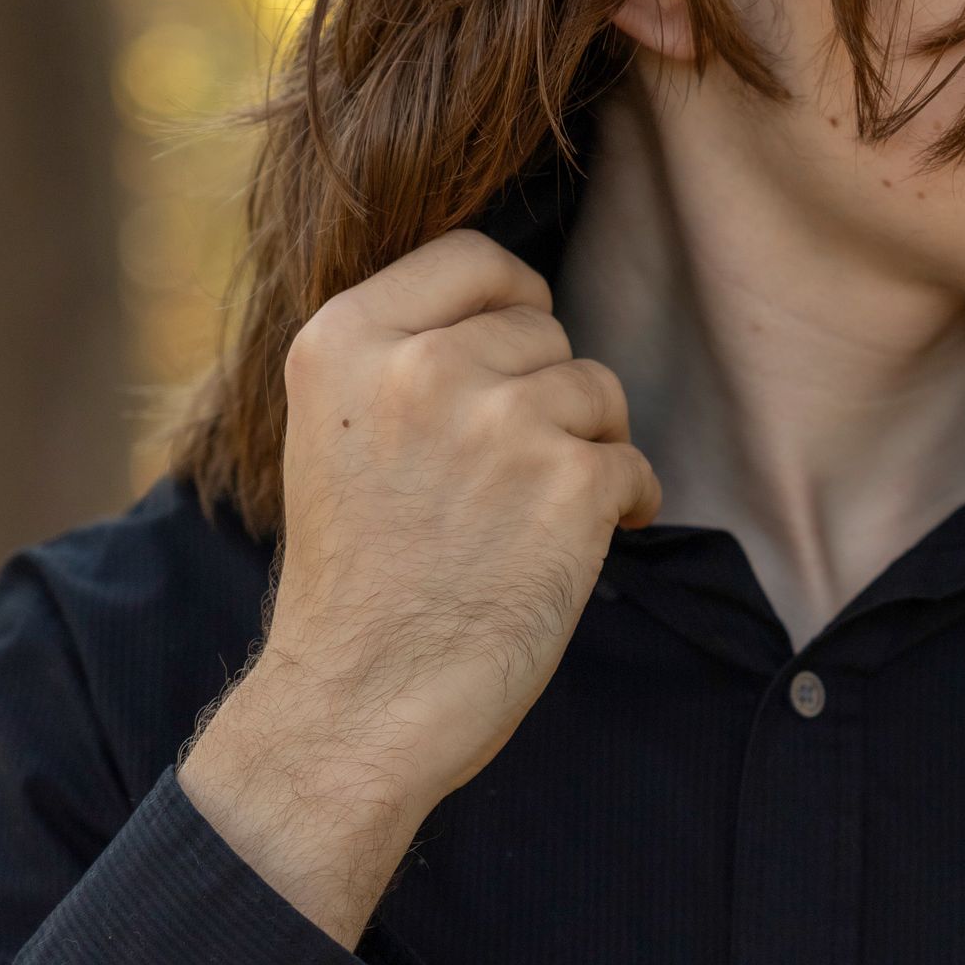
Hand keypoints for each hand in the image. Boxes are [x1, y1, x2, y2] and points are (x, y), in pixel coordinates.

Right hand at [259, 228, 659, 806]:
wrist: (357, 705)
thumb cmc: (353, 583)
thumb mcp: (331, 433)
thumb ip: (400, 359)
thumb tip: (510, 315)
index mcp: (345, 341)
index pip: (474, 259)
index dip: (513, 302)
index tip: (518, 349)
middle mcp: (420, 367)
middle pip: (543, 329)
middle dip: (546, 394)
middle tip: (512, 474)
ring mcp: (500, 423)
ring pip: (596, 389)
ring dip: (587, 447)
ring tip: (537, 514)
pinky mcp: (569, 485)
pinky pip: (633, 462)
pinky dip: (625, 503)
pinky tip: (585, 545)